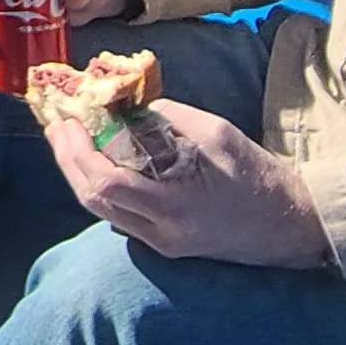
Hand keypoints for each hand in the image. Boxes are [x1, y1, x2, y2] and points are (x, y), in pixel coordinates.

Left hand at [34, 91, 331, 267]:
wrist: (287, 224)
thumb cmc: (257, 177)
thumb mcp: (216, 134)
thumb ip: (167, 118)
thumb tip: (124, 101)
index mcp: (175, 207)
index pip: (107, 184)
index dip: (80, 152)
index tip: (69, 120)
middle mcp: (160, 233)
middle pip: (94, 199)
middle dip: (68, 159)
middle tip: (58, 123)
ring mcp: (159, 243)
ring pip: (101, 208)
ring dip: (79, 171)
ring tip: (69, 135)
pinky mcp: (161, 242)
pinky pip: (118, 213)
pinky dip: (100, 184)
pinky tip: (96, 158)